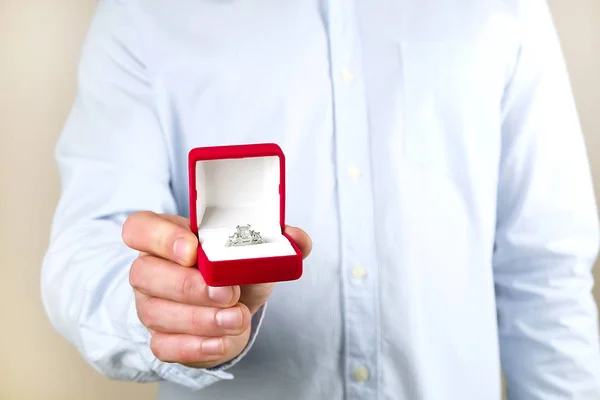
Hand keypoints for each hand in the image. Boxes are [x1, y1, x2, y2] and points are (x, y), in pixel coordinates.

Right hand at [122, 211, 311, 367]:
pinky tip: (222, 340)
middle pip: (145, 272)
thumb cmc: (237, 271)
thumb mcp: (256, 251)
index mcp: (167, 237)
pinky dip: (197, 346)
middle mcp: (151, 269)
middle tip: (228, 292)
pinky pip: (165, 346)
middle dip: (189, 286)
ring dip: (201, 319)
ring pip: (156, 312)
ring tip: (237, 318)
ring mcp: (150, 305)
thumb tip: (297, 239)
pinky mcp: (160, 337)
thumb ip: (277, 240)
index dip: (161, 238)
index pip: (140, 228)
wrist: (236, 308)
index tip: (193, 250)